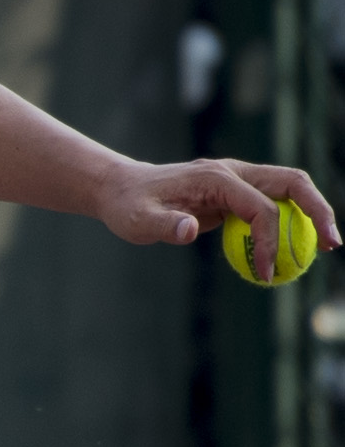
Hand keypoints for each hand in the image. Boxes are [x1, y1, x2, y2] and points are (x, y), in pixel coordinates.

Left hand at [96, 156, 339, 277]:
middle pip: (293, 183)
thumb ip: (165, 225)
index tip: (264, 274)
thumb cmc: (129, 206)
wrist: (123, 190)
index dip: (269, 241)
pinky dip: (288, 221)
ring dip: (311, 213)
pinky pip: (272, 204)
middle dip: (317, 211)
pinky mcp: (236, 191)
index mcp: (218, 178)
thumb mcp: (138, 220)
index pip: (260, 208)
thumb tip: (189, 230)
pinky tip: (292, 247)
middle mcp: (235, 172)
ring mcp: (239, 179)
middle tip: (332, 245)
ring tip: (325, 246)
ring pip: (289, 189)